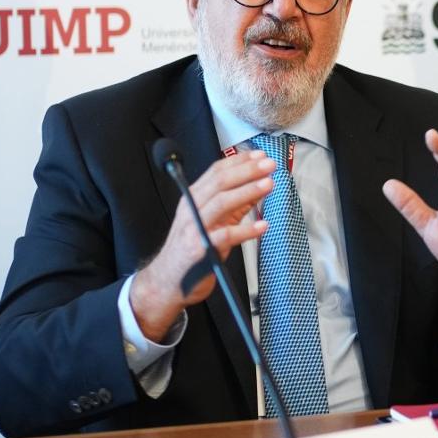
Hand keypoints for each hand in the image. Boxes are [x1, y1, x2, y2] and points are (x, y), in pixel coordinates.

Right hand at [131, 151, 274, 340]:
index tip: (260, 156)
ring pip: (221, 203)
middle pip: (220, 182)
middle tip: (269, 165)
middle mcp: (192, 209)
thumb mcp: (214, 220)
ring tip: (269, 184)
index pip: (216, 172)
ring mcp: (195, 228)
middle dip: (246, 170)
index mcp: (194, 198)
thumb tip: (259, 186)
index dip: (239, 161)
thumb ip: (236, 204)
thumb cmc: (191, 248)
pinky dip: (246, 230)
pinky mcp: (200, 250)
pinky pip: (225, 236)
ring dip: (247, 191)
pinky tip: (262, 226)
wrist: (168, 281)